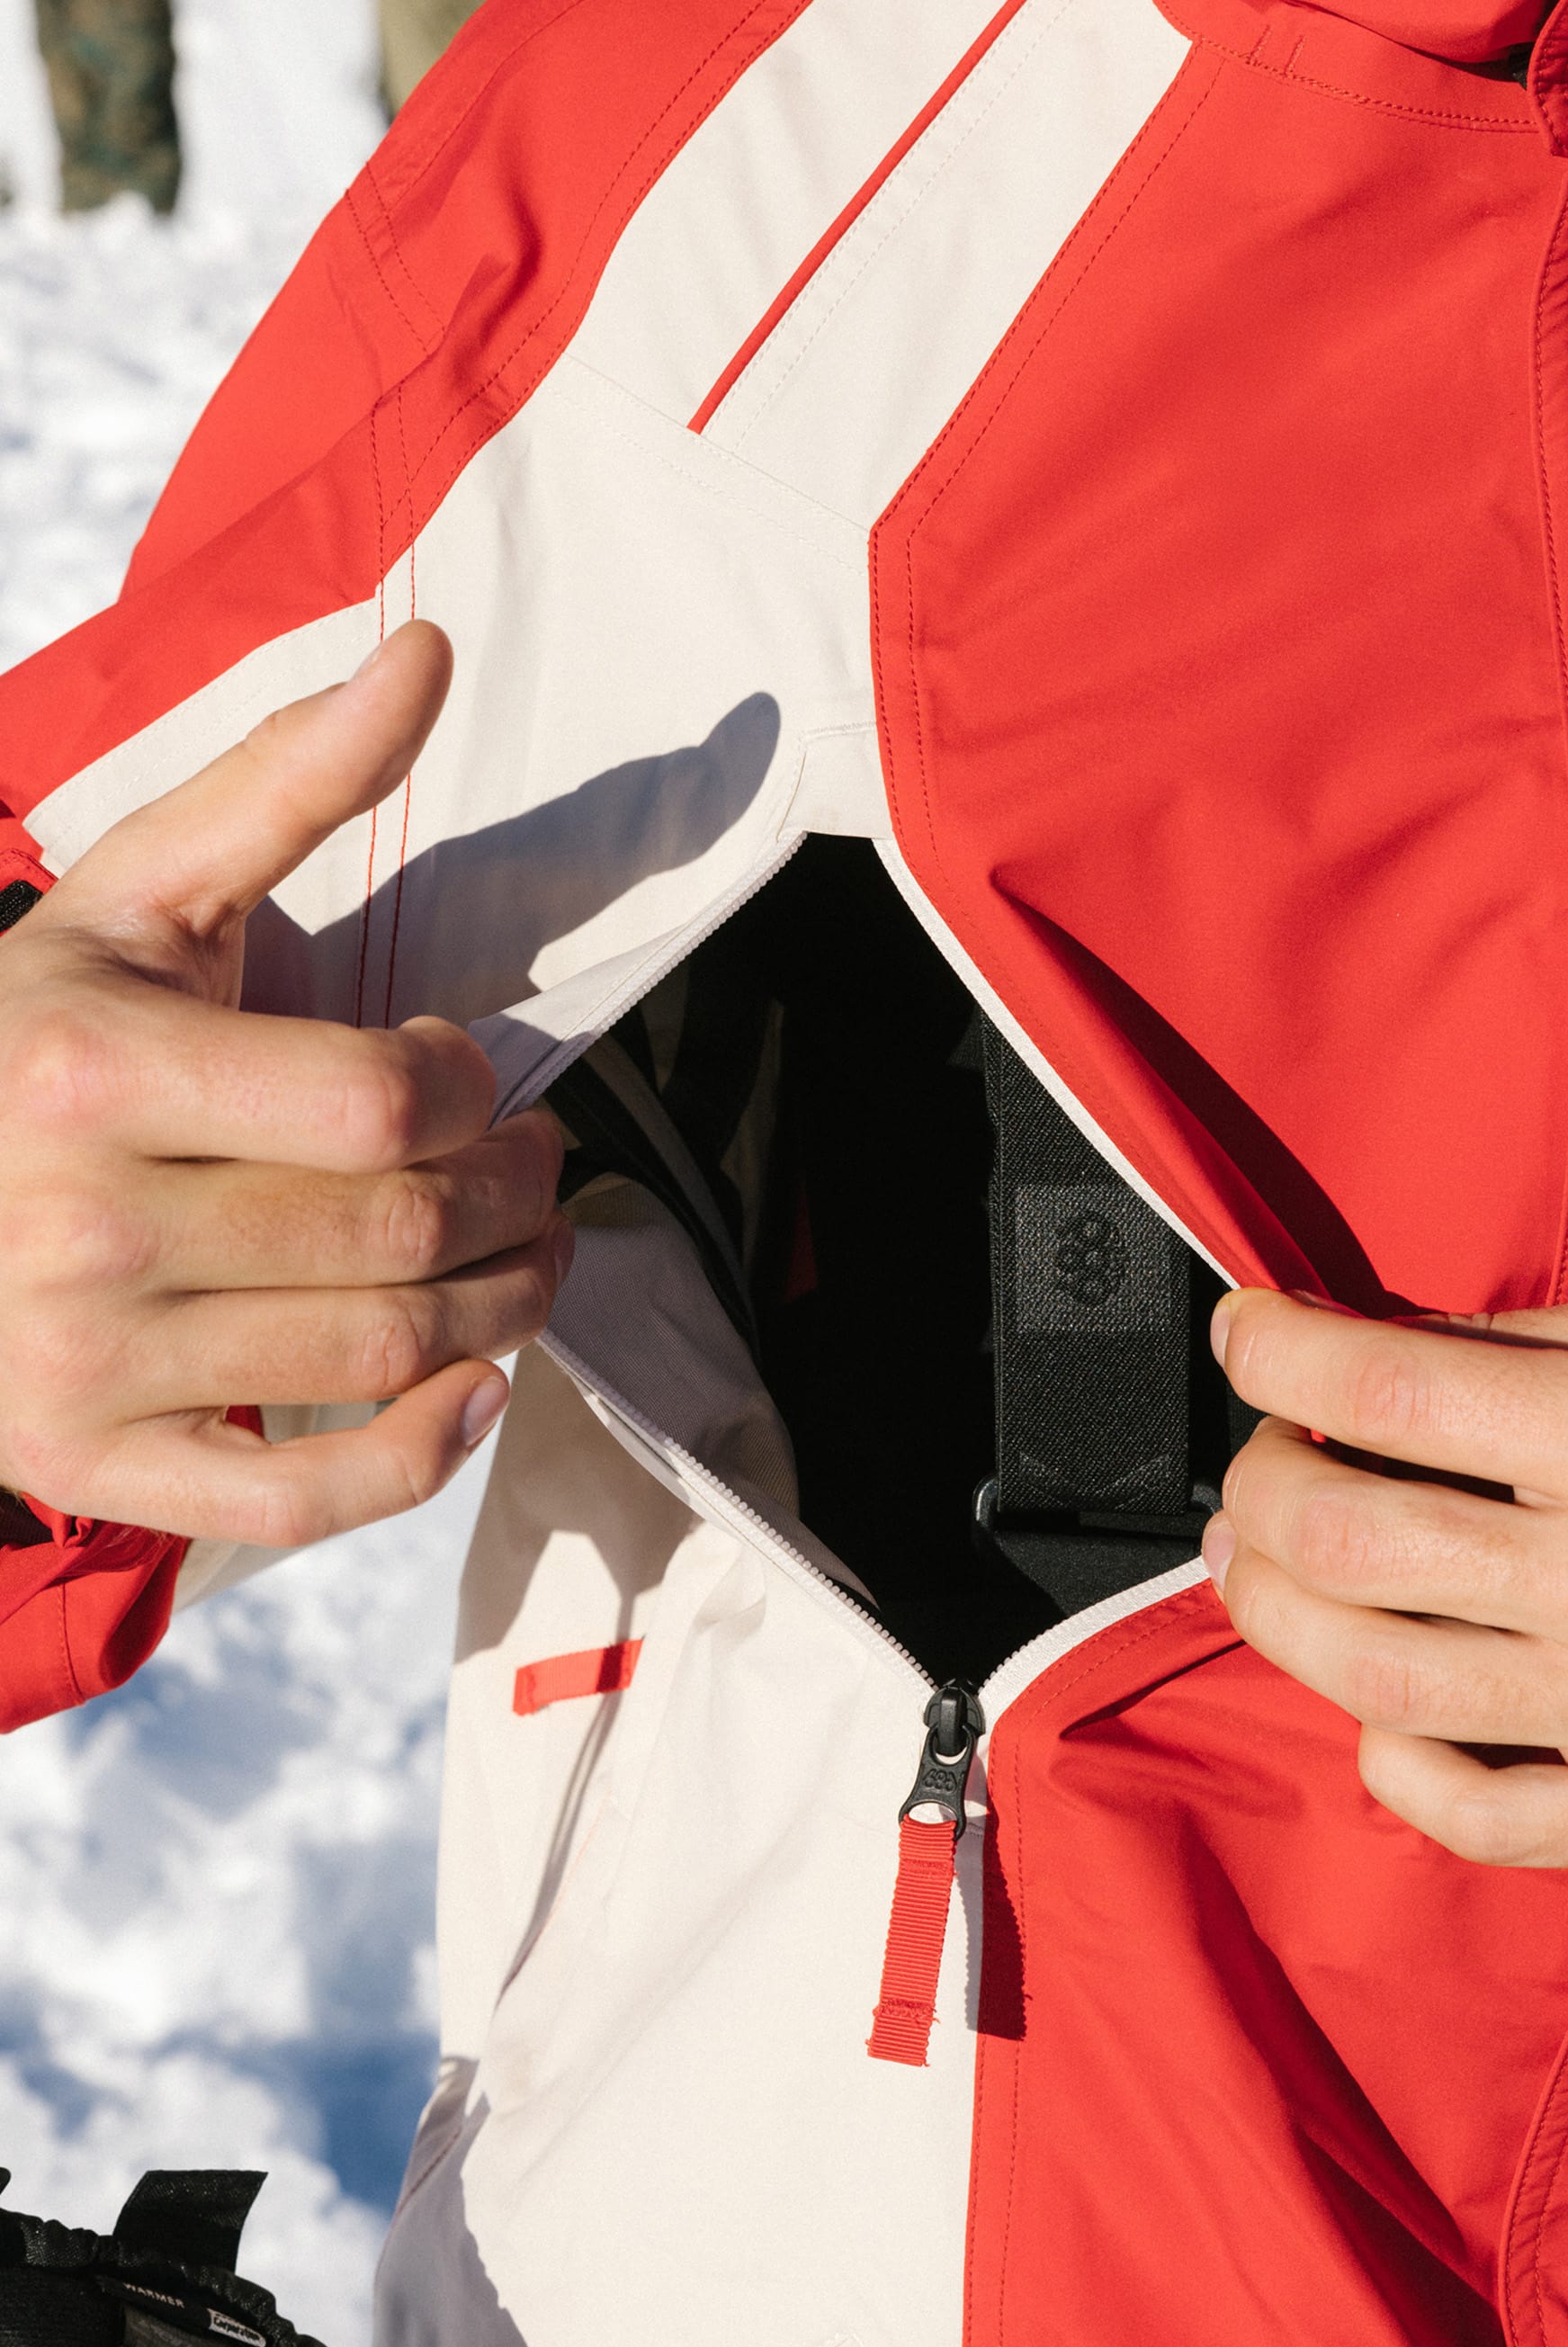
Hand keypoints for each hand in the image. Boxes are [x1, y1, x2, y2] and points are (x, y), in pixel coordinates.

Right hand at [0, 624, 568, 1547]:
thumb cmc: (22, 1036)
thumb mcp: (130, 895)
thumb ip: (283, 780)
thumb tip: (429, 651)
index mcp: (93, 1069)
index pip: (384, 1105)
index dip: (473, 1093)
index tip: (472, 1075)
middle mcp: (84, 1228)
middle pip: (403, 1234)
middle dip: (521, 1200)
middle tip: (544, 1170)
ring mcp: (85, 1364)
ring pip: (381, 1359)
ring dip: (508, 1311)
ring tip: (532, 1258)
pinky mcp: (93, 1464)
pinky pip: (301, 1503)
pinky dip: (420, 1457)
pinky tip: (475, 1390)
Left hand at [1202, 1286, 1567, 1865]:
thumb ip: (1534, 1350)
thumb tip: (1370, 1353)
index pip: (1390, 1386)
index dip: (1277, 1351)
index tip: (1246, 1333)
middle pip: (1351, 1540)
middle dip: (1260, 1486)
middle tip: (1260, 1462)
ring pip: (1376, 1680)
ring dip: (1276, 1613)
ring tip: (1264, 1565)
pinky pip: (1472, 1815)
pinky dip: (1389, 1759)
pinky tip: (1380, 1704)